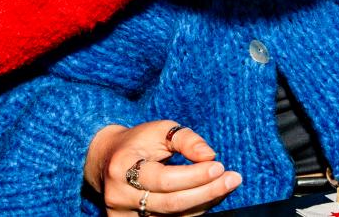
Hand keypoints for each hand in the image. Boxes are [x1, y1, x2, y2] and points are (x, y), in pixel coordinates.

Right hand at [85, 121, 241, 215]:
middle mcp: (119, 196)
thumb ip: (185, 139)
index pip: (165, 179)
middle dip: (206, 192)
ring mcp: (123, 215)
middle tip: (233, 179)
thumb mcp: (159, 129)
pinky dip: (192, 211)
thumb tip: (209, 155)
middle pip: (172, 203)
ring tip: (225, 186)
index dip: (194, 176)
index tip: (220, 166)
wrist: (106, 159)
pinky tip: (208, 197)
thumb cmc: (138, 141)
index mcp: (122, 167)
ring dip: (204, 203)